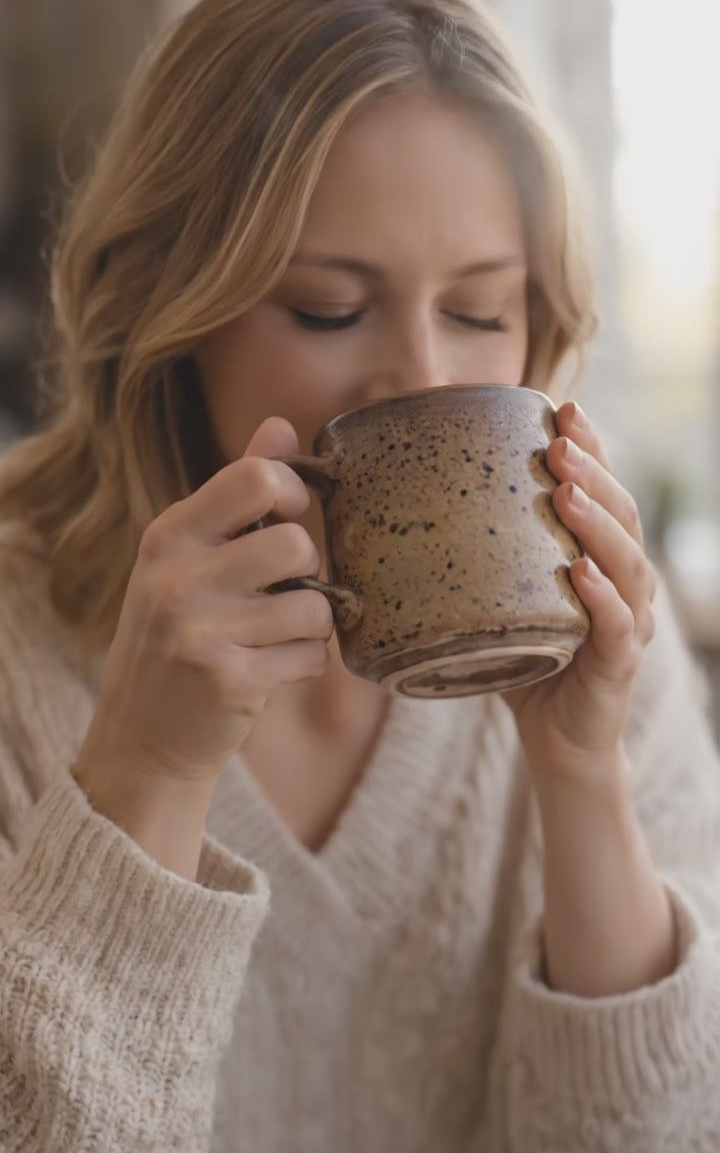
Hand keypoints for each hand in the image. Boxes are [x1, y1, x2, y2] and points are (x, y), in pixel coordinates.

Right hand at [74, 416, 333, 789]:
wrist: (141, 739)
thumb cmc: (174, 636)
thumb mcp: (186, 559)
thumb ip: (235, 495)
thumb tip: (281, 425)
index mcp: (169, 536)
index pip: (255, 478)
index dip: (294, 494)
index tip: (291, 518)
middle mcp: (178, 579)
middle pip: (297, 544)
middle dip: (307, 572)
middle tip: (283, 593)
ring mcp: (202, 632)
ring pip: (314, 606)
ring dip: (310, 626)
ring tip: (276, 637)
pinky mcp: (231, 682)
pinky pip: (312, 656)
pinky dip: (305, 665)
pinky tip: (271, 671)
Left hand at [502, 400, 657, 770]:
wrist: (557, 743)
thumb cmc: (524, 666)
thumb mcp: (497, 604)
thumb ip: (470, 563)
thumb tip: (394, 518)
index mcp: (598, 558)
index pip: (602, 492)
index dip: (591, 449)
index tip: (563, 409)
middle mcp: (624, 582)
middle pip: (620, 514)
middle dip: (593, 473)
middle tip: (560, 442)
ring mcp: (629, 623)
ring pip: (626, 563)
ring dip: (597, 523)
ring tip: (567, 493)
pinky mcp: (620, 665)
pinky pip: (618, 627)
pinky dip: (602, 599)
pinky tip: (581, 575)